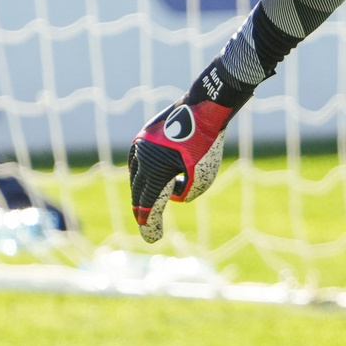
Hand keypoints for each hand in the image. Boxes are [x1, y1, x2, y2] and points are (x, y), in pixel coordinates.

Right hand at [128, 99, 230, 241]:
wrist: (204, 107)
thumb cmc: (208, 143)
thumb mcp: (204, 177)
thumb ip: (188, 192)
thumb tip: (174, 194)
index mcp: (155, 171)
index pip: (148, 204)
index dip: (149, 223)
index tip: (151, 238)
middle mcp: (143, 158)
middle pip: (139, 191)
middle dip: (143, 210)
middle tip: (146, 226)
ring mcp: (141, 145)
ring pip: (137, 175)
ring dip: (142, 191)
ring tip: (146, 205)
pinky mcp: (144, 136)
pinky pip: (138, 161)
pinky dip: (142, 173)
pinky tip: (144, 180)